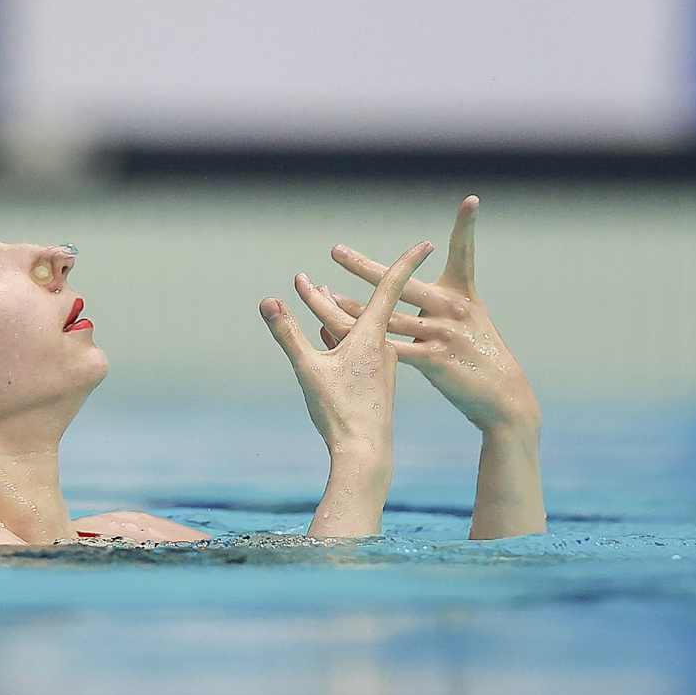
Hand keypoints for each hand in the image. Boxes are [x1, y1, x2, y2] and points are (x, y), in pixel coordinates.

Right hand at [262, 238, 431, 463]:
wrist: (366, 453)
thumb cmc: (341, 411)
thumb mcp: (308, 369)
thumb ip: (288, 333)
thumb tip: (268, 301)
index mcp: (373, 336)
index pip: (391, 286)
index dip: (407, 260)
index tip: (427, 241)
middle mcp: (383, 346)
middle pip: (359, 308)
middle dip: (330, 293)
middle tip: (306, 279)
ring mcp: (381, 364)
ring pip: (357, 330)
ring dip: (334, 315)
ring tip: (315, 296)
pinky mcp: (376, 381)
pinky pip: (359, 350)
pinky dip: (341, 338)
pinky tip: (328, 336)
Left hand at [299, 196, 536, 434]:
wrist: (503, 395)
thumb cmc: (481, 354)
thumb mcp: (470, 319)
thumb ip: (439, 301)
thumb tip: (408, 289)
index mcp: (462, 292)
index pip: (463, 252)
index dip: (466, 225)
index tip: (471, 201)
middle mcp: (452, 306)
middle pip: (400, 283)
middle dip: (364, 267)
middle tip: (336, 251)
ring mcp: (443, 332)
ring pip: (387, 318)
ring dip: (351, 309)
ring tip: (323, 296)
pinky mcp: (435, 359)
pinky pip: (391, 349)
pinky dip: (365, 344)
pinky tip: (340, 338)